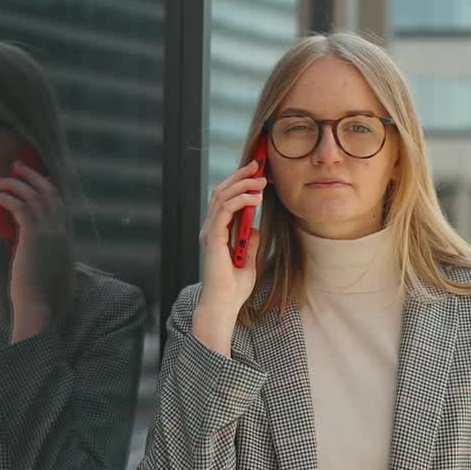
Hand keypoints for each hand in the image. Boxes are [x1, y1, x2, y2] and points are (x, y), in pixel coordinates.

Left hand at [0, 160, 73, 341]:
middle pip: (49, 191)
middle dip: (32, 175)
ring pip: (33, 195)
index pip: (58, 201)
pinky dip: (5, 198)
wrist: (37, 300)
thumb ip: (38, 243)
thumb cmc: (36, 286)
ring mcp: (49, 230)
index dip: (44, 185)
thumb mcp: (42, 259)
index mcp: (64, 234)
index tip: (31, 177)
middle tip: (16, 165)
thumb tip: (25, 234)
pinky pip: (19, 206)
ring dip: (14, 184)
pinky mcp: (33, 234)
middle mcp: (60, 228)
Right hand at [192, 160, 265, 356]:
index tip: (257, 173)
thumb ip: (249, 242)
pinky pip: (224, 210)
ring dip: (242, 184)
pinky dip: (240, 200)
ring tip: (261, 179)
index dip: (239, 183)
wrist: (223, 305)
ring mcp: (210, 232)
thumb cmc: (233, 288)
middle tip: (258, 164)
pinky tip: (255, 197)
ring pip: (222, 196)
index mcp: (217, 232)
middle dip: (240, 175)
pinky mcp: (213, 238)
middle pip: (222, 191)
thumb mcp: (248, 260)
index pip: (225, 199)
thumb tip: (254, 227)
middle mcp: (211, 228)